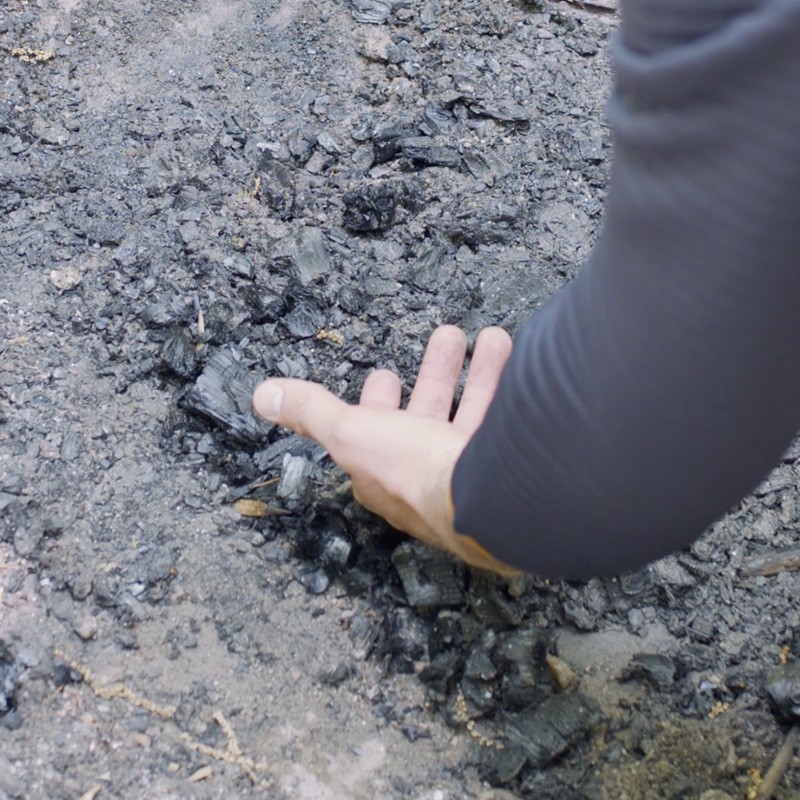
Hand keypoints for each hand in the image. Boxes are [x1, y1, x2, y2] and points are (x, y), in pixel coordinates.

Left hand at [253, 325, 518, 573]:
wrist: (488, 496)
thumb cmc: (413, 469)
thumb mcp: (350, 432)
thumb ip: (311, 412)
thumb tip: (263, 396)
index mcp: (386, 469)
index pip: (379, 430)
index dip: (380, 402)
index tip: (386, 375)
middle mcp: (428, 472)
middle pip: (431, 414)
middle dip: (438, 373)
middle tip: (449, 338)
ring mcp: (470, 468)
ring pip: (473, 412)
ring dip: (480, 372)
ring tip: (492, 338)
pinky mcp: (507, 462)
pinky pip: (508, 419)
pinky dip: (512, 388)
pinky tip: (525, 366)